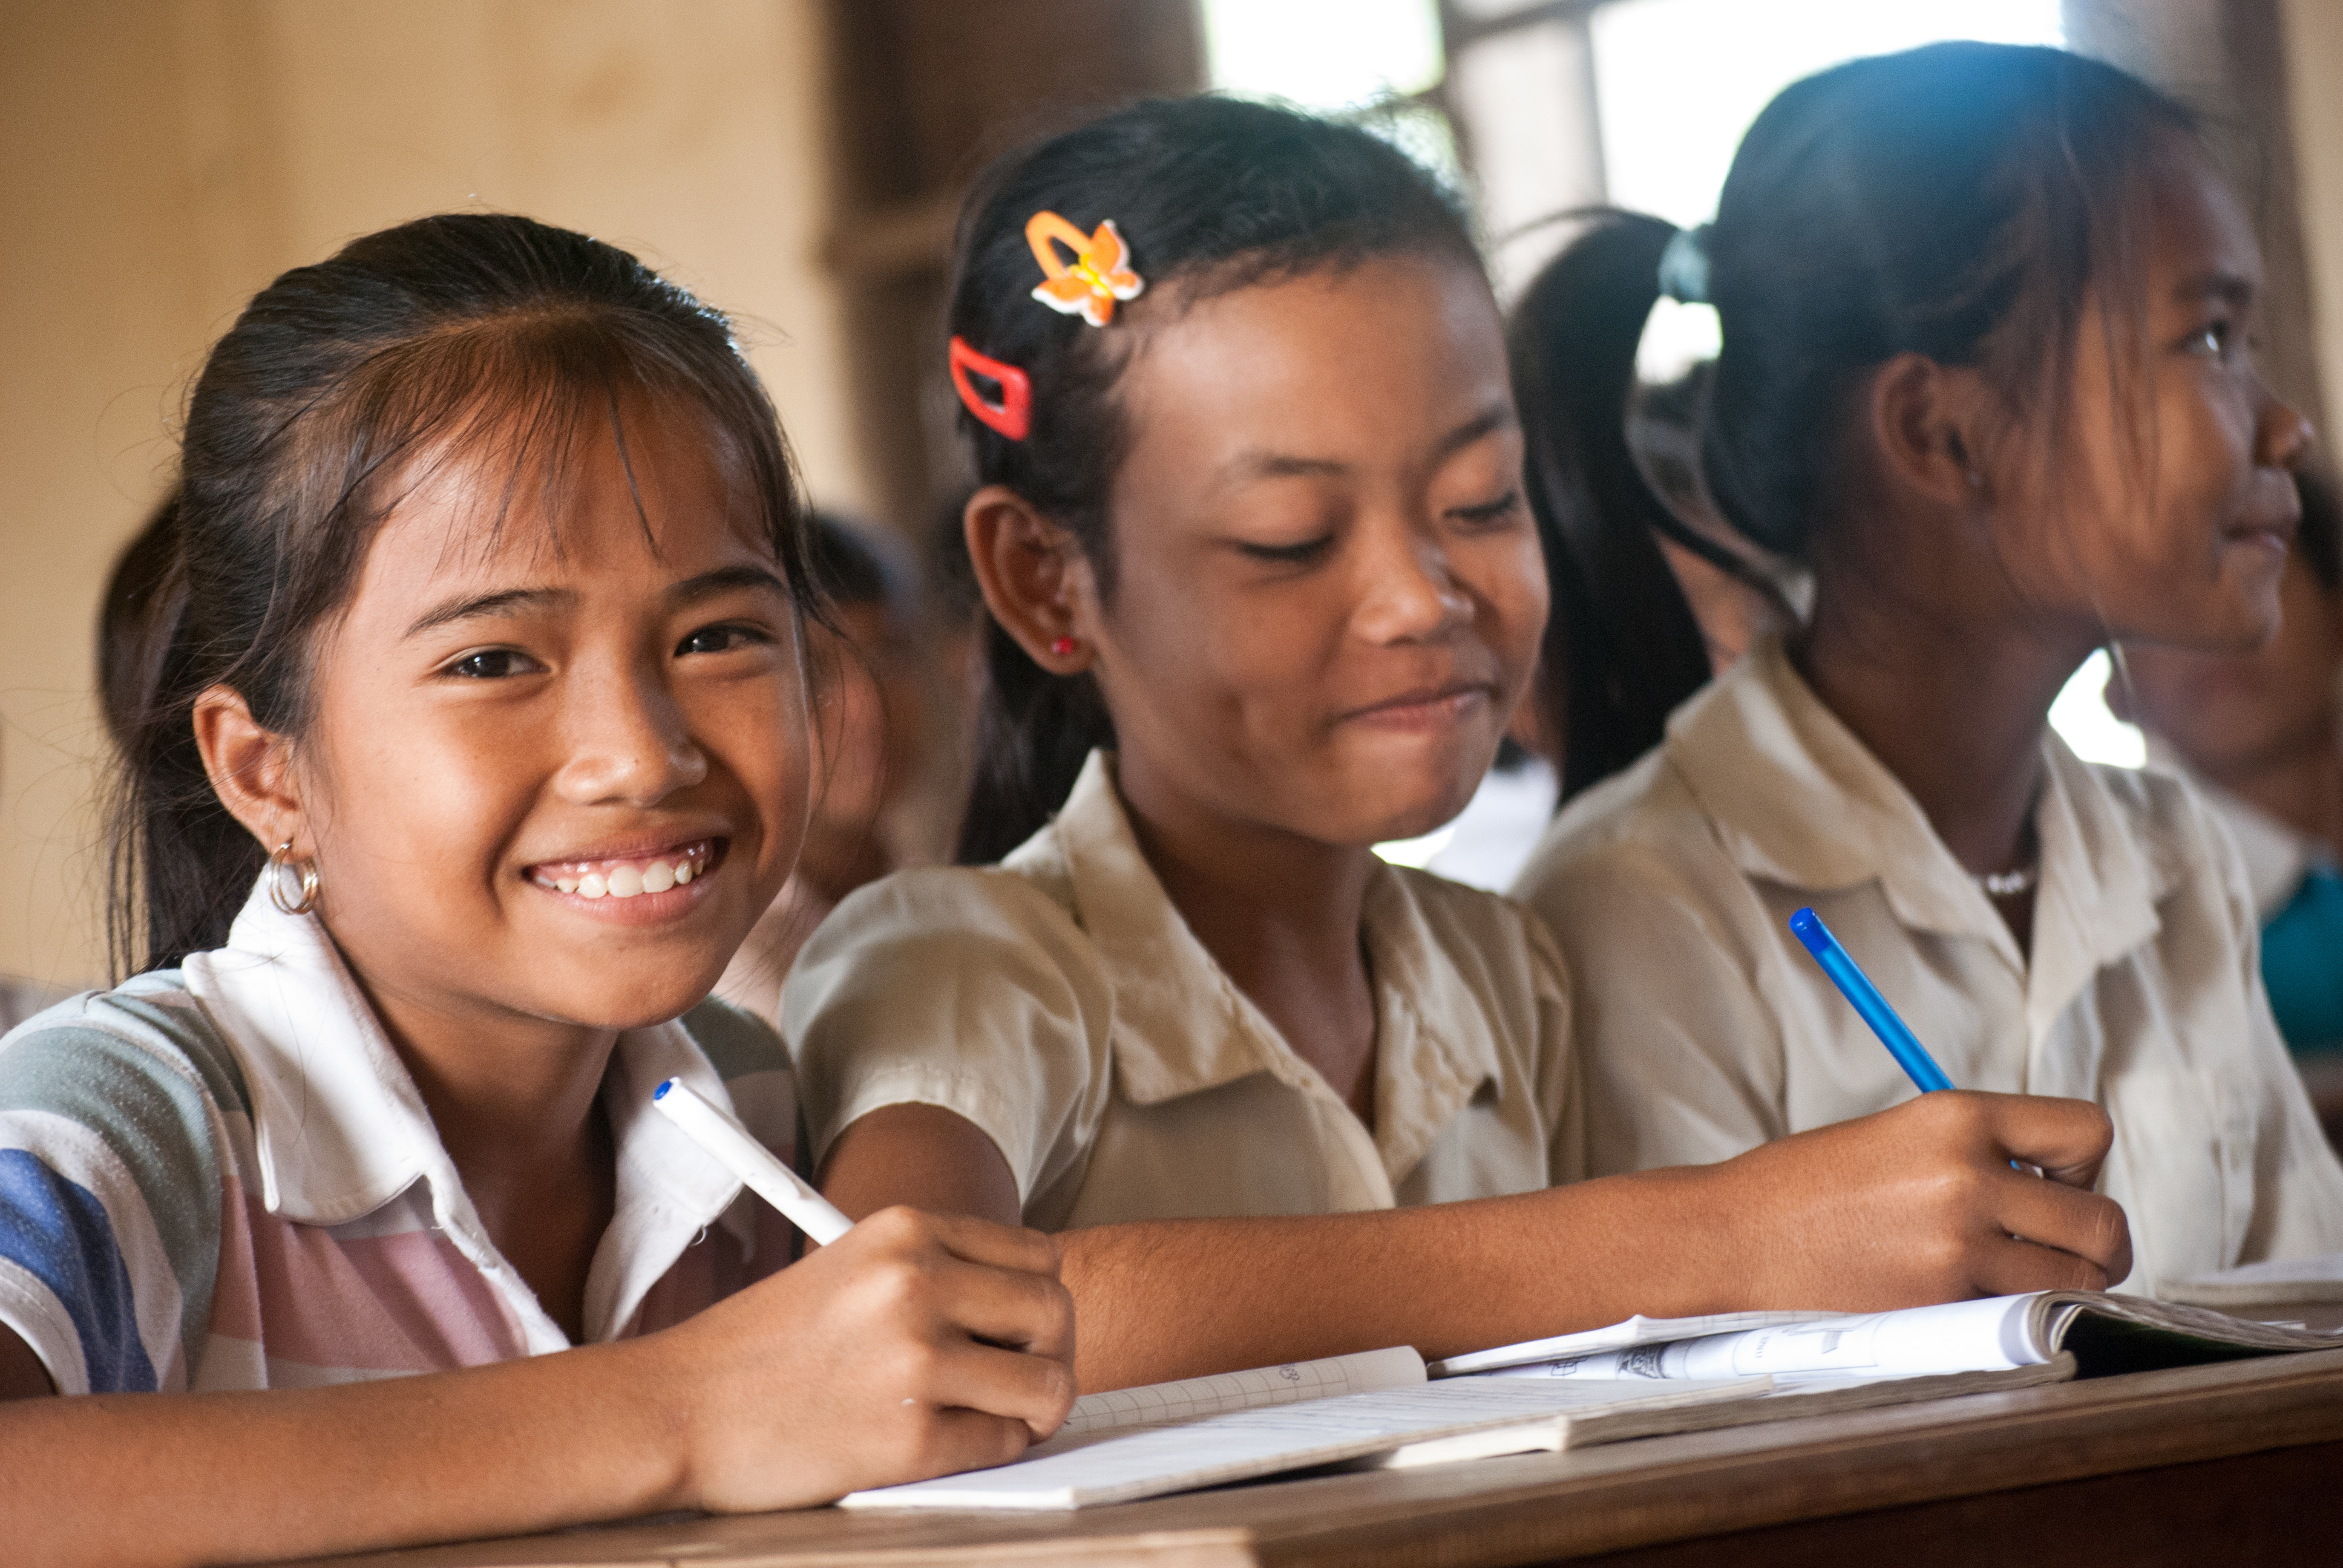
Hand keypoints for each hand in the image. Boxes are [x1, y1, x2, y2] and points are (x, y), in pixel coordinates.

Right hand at [639, 1205, 1075, 1510]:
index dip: (1037, 1300)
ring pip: (1048, 1383)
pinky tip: (949, 1444)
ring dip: (1036, 1408)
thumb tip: (1023, 1306)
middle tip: (1022, 1382)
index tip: (1019, 1331)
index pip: (1038, 1255)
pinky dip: (991, 1452)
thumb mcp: (851, 1268)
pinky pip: (1002, 1445)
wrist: (678, 1408)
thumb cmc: (761, 1348)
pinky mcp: (908, 1438)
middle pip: (1055, 1312)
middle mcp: (916, 1283)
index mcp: (905, 1230)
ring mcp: (914, 1360)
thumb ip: (932, 1271)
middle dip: (1051, 1354)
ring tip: (1001, 1417)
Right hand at [1712, 1091, 2132, 1308]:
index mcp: (1955, 1115)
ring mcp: (1955, 1243)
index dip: (2083, 1167)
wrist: (1735, 1236)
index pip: (2087, 1130)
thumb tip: (2058, 1190)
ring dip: (2064, 1287)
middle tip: (2051, 1250)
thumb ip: (1979, 1152)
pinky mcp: (1941, 1301)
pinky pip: (2024, 1316)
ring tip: (2015, 1280)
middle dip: (2094, 1243)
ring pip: (2079, 1280)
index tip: (2051, 1186)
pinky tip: (1967, 1299)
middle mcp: (1966, 1174)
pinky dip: (2014, 1316)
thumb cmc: (1810, 1188)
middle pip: (2102, 1220)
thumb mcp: (1901, 1136)